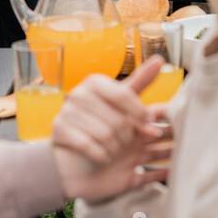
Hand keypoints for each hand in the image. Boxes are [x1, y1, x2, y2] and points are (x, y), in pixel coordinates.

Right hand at [51, 57, 173, 202]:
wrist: (79, 158)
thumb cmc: (105, 126)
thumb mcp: (124, 104)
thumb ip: (141, 82)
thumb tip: (159, 60)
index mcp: (95, 82)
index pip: (125, 95)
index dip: (140, 114)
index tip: (149, 126)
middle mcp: (78, 93)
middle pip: (117, 119)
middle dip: (127, 136)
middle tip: (126, 142)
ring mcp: (65, 111)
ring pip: (104, 134)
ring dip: (114, 148)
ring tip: (113, 149)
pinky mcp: (58, 130)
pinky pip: (88, 145)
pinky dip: (100, 155)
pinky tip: (102, 157)